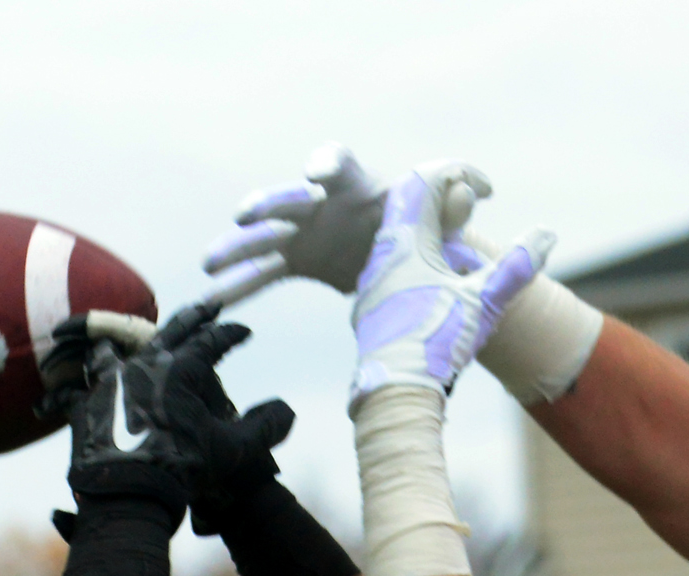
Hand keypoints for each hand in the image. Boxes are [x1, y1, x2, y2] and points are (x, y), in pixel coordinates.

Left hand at [55, 303, 293, 528]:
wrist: (127, 496)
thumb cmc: (183, 471)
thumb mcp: (233, 451)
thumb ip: (264, 427)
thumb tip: (288, 410)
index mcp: (180, 371)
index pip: (212, 341)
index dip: (232, 334)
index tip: (244, 331)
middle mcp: (142, 366)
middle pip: (170, 331)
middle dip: (193, 316)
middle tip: (208, 305)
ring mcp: (109, 383)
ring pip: (113, 350)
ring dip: (120, 342)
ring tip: (119, 339)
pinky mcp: (85, 406)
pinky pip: (79, 389)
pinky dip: (81, 386)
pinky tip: (78, 388)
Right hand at [202, 144, 489, 304]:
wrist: (413, 261)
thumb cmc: (428, 229)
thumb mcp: (445, 220)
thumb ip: (455, 206)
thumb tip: (477, 189)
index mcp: (357, 184)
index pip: (336, 162)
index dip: (326, 164)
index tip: (317, 175)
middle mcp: (322, 202)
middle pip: (288, 197)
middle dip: (267, 205)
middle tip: (245, 216)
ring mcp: (304, 232)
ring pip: (265, 236)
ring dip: (238, 247)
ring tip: (210, 262)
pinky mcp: (298, 260)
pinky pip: (265, 273)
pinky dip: (242, 285)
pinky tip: (215, 301)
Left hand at [348, 161, 553, 408]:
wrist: (395, 393)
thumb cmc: (437, 344)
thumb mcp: (484, 302)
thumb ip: (516, 266)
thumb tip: (547, 234)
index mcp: (404, 242)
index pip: (426, 181)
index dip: (460, 174)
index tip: (488, 191)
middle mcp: (380, 256)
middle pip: (408, 206)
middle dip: (444, 202)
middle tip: (471, 208)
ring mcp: (370, 285)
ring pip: (398, 242)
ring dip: (429, 237)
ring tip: (459, 252)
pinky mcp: (370, 311)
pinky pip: (392, 272)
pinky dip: (417, 267)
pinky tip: (436, 290)